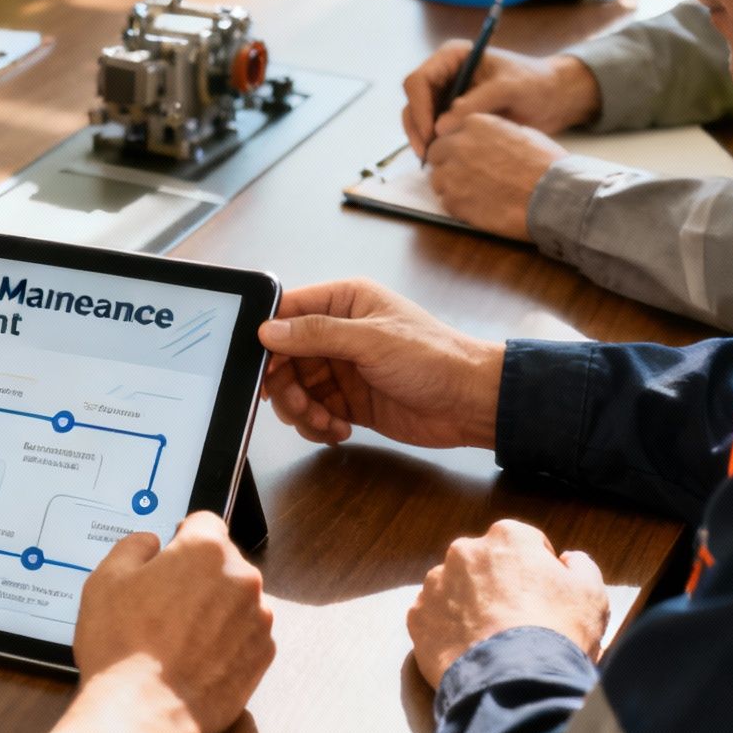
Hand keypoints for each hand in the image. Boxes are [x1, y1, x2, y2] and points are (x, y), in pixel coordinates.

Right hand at [51, 512, 274, 732]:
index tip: (169, 556)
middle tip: (164, 604)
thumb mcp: (105, 579)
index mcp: (205, 550)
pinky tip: (196, 657)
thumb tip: (150, 542)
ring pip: (236, 599)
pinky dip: (227, 641)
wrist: (144, 710)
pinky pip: (246, 634)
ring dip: (215, 608)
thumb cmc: (122, 646)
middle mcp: (241, 578)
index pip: (203, 522)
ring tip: (178, 637)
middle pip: (222, 562)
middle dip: (198, 576)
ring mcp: (258, 618)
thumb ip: (132, 546)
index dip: (181, 537)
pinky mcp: (263, 655)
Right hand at [256, 279, 503, 449]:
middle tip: (298, 405)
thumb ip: (316, 334)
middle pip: (285, 357)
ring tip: (324, 421)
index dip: (269, 338)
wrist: (472, 403)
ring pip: (296, 389)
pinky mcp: (349, 402)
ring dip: (301, 410)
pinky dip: (318, 426)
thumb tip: (268, 330)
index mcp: (345, 302)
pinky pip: (314, 413)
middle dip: (286, 386)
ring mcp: (343, 369)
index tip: (261, 365)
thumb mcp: (372, 340)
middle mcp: (339, 333)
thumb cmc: (435, 358)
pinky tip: (339, 430)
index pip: (288, 312)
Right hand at [402, 45, 601, 159]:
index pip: (418, 81)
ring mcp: (444, 96)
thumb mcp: (510, 88)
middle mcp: (443, 75)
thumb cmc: (535, 83)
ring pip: (417, 119)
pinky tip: (442, 158)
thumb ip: (477, 102)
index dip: (419, 108)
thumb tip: (441, 126)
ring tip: (433, 160)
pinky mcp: (450, 115)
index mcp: (452, 57)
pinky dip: (432, 145)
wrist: (552, 98)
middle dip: (416, 128)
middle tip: (427, 155)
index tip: (431, 133)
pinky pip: (431, 131)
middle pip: (412, 102)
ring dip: (421, 139)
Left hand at [407, 520, 608, 687]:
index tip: (544, 595)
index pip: (524, 544)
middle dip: (498, 585)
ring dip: (468, 606)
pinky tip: (468, 651)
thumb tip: (569, 560)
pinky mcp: (417, 616)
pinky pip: (433, 618)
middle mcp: (464, 551)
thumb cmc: (557, 633)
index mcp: (507, 537)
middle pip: (485, 564)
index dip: (537, 569)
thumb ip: (581, 567)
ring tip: (490, 639)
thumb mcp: (591, 594)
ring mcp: (435, 583)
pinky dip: (446, 631)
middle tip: (516, 619)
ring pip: (454, 589)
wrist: (514, 681)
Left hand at [424, 114, 567, 242]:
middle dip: (448, 164)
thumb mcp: (521, 134)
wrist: (554, 197)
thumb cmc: (545, 166)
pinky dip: (459, 206)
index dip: (457, 147)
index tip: (466, 156)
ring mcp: (452, 174)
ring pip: (438, 180)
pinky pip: (446, 202)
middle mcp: (458, 145)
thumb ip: (493, 134)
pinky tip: (480, 207)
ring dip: (452, 186)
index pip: (449, 132)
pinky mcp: (453, 201)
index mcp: (475, 124)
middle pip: (437, 154)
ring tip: (477, 194)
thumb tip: (483, 141)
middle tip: (467, 177)